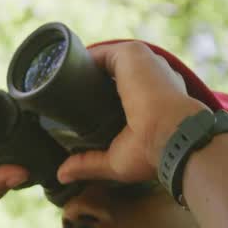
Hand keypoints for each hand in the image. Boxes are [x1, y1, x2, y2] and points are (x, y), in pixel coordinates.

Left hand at [55, 42, 208, 184]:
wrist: (174, 137)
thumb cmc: (154, 151)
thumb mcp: (116, 160)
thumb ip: (88, 163)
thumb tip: (62, 175)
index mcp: (152, 99)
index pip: (119, 93)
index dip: (96, 99)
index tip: (74, 109)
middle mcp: (150, 76)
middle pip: (109, 76)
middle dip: (86, 85)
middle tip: (59, 100)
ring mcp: (141, 63)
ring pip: (102, 63)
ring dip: (79, 71)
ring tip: (53, 84)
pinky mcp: (130, 54)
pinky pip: (98, 53)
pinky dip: (78, 60)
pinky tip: (59, 70)